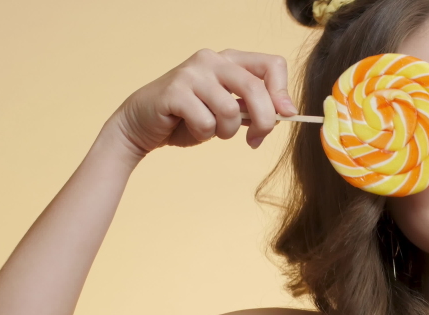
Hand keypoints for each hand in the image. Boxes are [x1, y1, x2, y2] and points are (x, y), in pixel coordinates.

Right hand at [104, 48, 297, 161]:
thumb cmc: (187, 118)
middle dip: (263, 121)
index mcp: (229, 60)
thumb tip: (287, 112)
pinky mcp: (174, 91)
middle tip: (254, 140)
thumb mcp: (228, 112)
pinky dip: (203, 134)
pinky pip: (206, 122)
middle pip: (255, 89)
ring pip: (230, 110)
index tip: (286, 116)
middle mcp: (211, 59)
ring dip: (225, 131)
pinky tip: (190, 128)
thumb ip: (253, 108)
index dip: (282, 92)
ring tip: (210, 129)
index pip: (271, 64)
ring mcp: (192, 73)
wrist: (142, 125)